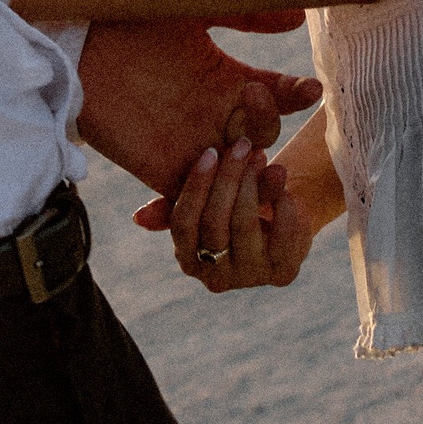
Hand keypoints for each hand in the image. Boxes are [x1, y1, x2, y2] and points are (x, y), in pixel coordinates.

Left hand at [72, 17, 319, 201]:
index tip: (308, 88)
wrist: (79, 44)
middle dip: (268, 119)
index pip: (280, 96)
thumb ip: (243, 14)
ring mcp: (193, 145)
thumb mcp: (194, 13)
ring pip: (240, 174)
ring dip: (250, 165)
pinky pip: (198, 198)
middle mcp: (216, 116)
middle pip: (265, 134)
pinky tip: (209, 163)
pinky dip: (211, 194)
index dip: (296, 94)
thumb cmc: (134, 21)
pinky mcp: (164, 170)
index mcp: (228, 80)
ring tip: (244, 146)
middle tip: (253, 94)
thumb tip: (297, 14)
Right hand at [168, 138, 311, 291]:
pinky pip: (282, 233)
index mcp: (189, 259)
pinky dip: (281, 201)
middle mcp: (215, 277)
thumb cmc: (233, 202)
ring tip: (260, 155)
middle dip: (228, 178)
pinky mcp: (283, 274)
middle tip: (241, 145)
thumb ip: (175, 204)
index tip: (210, 153)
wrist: (280, 216)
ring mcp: (250, 278)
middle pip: (213, 223)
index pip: (183, 224)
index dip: (195, 187)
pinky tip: (280, 179)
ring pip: (243, 225)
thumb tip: (139, 218)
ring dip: (252, 183)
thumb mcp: (205, 198)